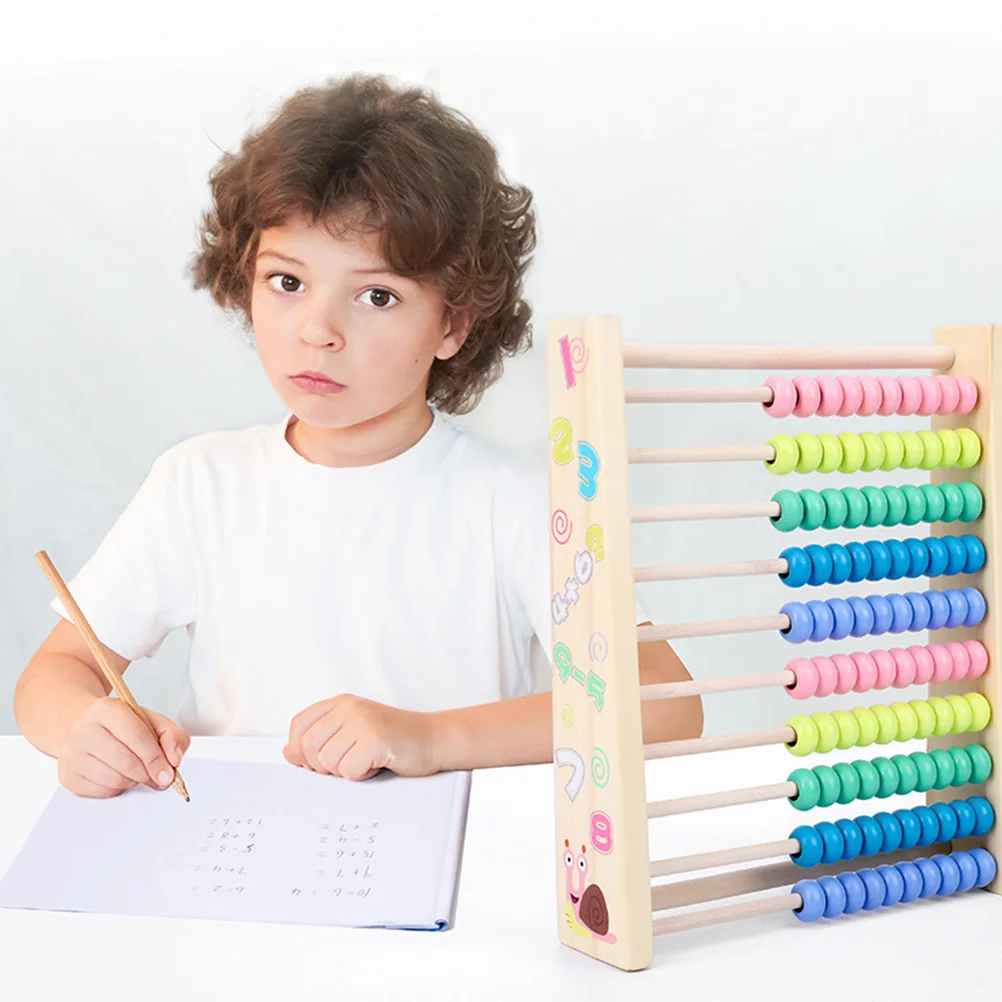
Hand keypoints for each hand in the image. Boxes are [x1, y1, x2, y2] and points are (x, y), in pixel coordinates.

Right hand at [56, 696, 189, 798]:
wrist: (87, 728)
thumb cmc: (123, 726)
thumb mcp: (152, 721)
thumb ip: (173, 736)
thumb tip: (175, 760)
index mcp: (107, 709)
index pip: (137, 736)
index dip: (156, 758)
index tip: (168, 774)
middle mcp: (83, 729)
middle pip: (125, 762)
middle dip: (147, 774)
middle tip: (157, 777)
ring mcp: (71, 754)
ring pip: (113, 780)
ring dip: (133, 781)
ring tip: (136, 771)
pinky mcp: (67, 776)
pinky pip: (101, 793)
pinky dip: (117, 789)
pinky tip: (118, 775)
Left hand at [283, 695, 439, 780]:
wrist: (434, 739)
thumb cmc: (393, 739)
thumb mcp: (352, 733)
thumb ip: (321, 739)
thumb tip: (288, 752)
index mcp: (341, 703)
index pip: (299, 725)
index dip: (300, 749)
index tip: (317, 761)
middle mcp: (349, 708)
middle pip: (309, 747)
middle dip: (323, 766)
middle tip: (347, 764)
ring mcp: (363, 722)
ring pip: (327, 762)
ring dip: (346, 771)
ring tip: (366, 761)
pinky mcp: (376, 740)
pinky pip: (349, 770)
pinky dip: (362, 776)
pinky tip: (377, 765)